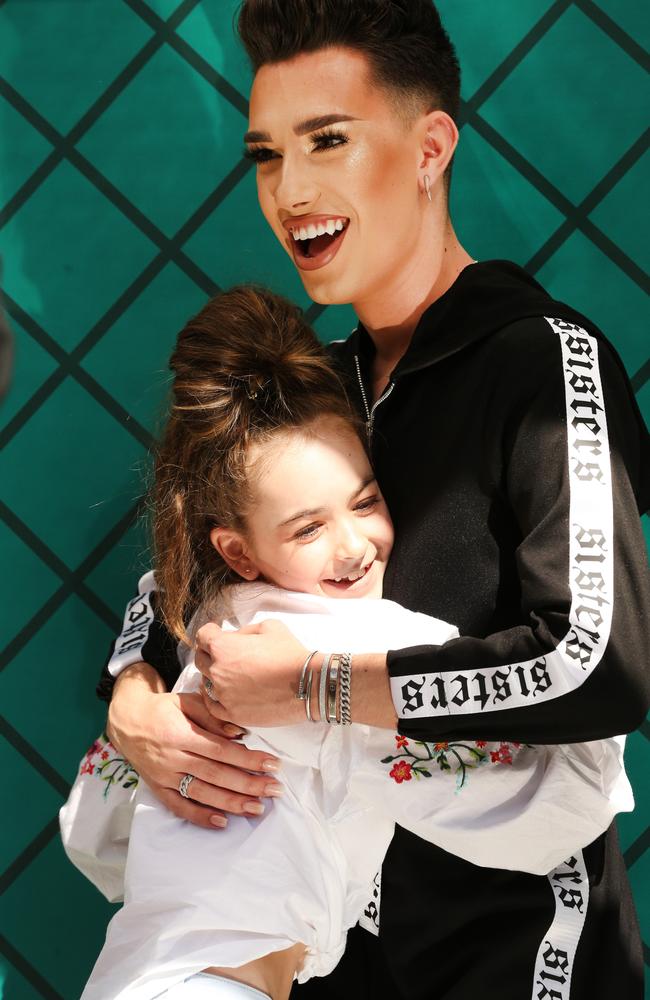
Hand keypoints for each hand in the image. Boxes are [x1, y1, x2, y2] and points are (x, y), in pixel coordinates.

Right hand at [107, 663, 283, 828]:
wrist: (127, 721)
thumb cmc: (163, 709)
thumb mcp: (187, 701)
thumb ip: (213, 716)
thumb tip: (240, 732)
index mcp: (181, 734)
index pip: (220, 750)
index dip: (248, 759)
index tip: (272, 764)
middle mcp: (173, 758)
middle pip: (215, 775)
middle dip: (248, 784)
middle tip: (274, 789)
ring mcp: (165, 776)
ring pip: (201, 793)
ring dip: (231, 803)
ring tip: (257, 808)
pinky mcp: (158, 789)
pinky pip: (179, 807)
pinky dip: (200, 817)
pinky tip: (222, 822)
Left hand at [195, 619, 307, 726]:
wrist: (307, 684)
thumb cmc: (289, 653)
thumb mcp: (268, 627)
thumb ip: (245, 630)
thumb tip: (236, 637)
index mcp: (222, 647)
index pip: (202, 636)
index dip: (210, 632)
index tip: (216, 633)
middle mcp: (217, 671)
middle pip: (200, 660)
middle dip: (209, 654)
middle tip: (223, 654)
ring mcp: (223, 695)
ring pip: (205, 684)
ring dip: (213, 677)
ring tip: (229, 676)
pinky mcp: (232, 714)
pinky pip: (212, 707)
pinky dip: (215, 699)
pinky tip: (224, 694)